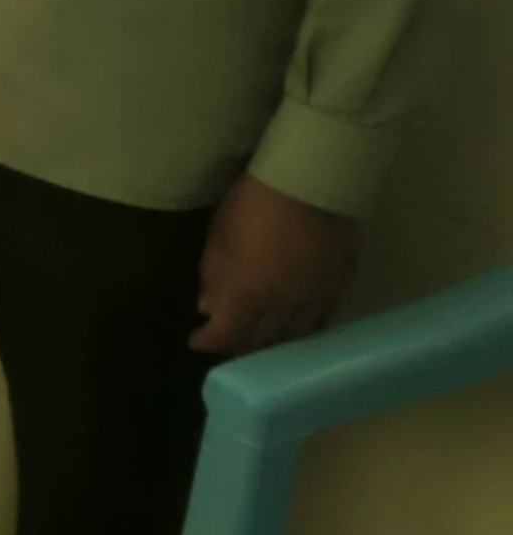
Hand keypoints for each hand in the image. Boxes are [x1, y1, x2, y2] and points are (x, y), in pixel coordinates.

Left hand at [192, 174, 361, 357]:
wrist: (312, 186)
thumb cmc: (254, 205)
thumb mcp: (219, 236)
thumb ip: (213, 277)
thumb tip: (207, 308)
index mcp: (247, 294)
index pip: (226, 335)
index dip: (209, 342)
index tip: (197, 341)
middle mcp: (282, 307)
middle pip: (260, 342)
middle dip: (240, 348)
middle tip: (228, 348)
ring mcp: (314, 301)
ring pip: (292, 339)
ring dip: (272, 346)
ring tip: (259, 347)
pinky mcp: (338, 290)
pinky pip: (320, 324)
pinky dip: (303, 333)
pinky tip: (295, 333)